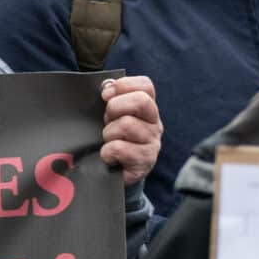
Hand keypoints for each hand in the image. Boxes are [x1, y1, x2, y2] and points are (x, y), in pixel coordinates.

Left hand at [99, 75, 161, 189]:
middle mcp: (154, 123)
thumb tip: (105, 87)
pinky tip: (109, 156)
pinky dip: (108, 152)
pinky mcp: (145, 160)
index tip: (105, 95)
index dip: (123, 85)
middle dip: (115, 107)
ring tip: (108, 141)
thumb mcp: (110, 117)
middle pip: (141, 101)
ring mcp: (153, 142)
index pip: (145, 85)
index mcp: (146, 108)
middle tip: (106, 120)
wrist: (115, 172)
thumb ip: (110, 100)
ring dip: (109, 133)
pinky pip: (121, 148)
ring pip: (127, 125)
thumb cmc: (112, 139)